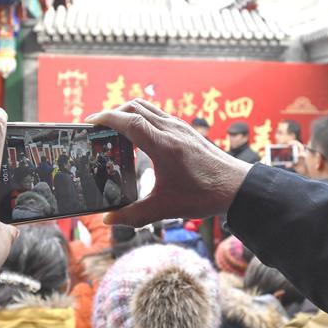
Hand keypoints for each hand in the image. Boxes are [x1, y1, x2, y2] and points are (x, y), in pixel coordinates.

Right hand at [84, 99, 251, 226]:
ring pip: (147, 108)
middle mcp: (171, 130)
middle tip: (98, 130)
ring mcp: (180, 127)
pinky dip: (142, 119)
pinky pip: (158, 115)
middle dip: (113, 114)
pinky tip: (139, 139)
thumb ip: (133, 215)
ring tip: (114, 132)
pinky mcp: (186, 130)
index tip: (89, 123)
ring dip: (128, 114)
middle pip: (135, 107)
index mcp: (164, 145)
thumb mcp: (165, 208)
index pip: (129, 121)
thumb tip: (108, 219)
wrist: (238, 187)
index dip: (106, 118)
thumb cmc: (204, 195)